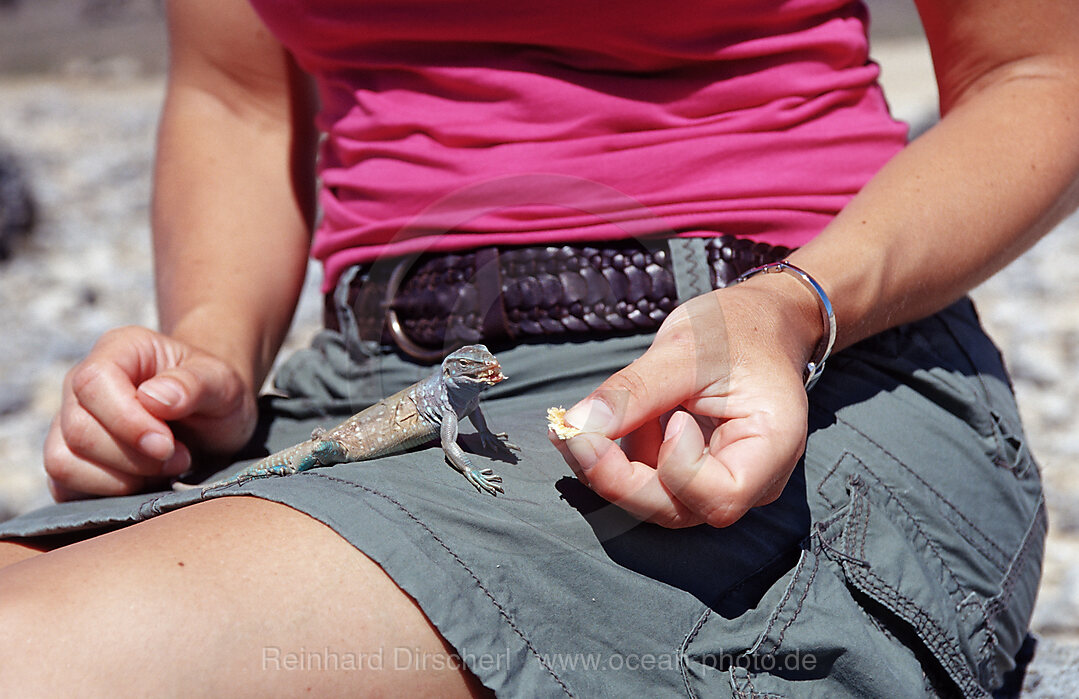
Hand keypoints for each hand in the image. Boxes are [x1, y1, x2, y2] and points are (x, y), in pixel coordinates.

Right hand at [43, 326, 257, 499]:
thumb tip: (153, 398)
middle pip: (79, 430)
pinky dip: (106, 494)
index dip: (127, 421)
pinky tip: (142, 482)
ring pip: (65, 462)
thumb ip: (195, 384)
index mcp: (119, 350)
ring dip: (121, 479)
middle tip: (179, 456)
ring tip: (163, 468)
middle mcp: (82, 384)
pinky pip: (64, 486)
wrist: (211, 416)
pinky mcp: (70, 459)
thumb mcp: (223, 383)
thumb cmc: (214, 393)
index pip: (94, 382)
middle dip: (134, 457)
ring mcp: (69, 422)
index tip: (167, 444)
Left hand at [551, 279, 820, 527]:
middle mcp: (752, 481)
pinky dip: (616, 457)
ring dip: (612, 466)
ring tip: (596, 414)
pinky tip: (608, 419)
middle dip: (619, 478)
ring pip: (654, 502)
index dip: (678, 468)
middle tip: (574, 433)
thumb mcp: (684, 348)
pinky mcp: (690, 477)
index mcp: (772, 448)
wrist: (755, 324)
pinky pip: (646, 483)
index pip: (721, 495)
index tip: (671, 416)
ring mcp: (719, 482)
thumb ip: (633, 392)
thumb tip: (575, 426)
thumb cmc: (735, 329)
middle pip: (678, 509)